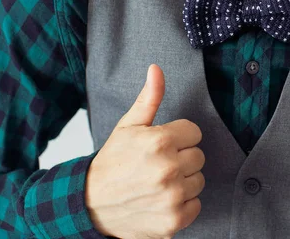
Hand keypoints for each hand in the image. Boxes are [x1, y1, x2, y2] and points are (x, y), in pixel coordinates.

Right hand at [85, 64, 204, 238]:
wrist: (90, 203)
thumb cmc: (113, 162)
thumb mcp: (128, 126)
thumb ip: (149, 98)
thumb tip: (156, 69)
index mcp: (159, 141)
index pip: (194, 132)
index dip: (179, 137)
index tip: (162, 144)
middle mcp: (168, 169)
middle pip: (199, 156)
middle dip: (182, 158)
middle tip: (158, 164)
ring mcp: (171, 197)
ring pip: (199, 180)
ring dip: (183, 181)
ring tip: (159, 181)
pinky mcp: (173, 221)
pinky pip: (196, 205)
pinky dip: (183, 204)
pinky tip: (162, 199)